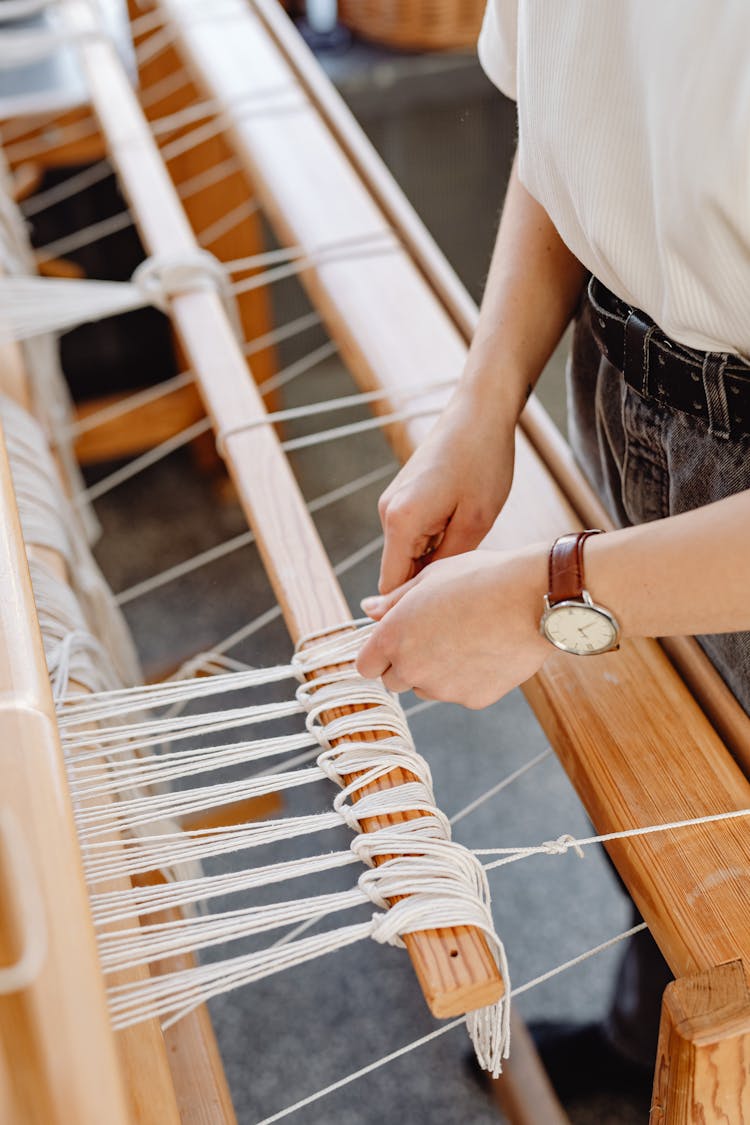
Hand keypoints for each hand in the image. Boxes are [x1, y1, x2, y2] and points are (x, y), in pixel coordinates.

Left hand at [357, 546, 550, 708]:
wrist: (533, 598)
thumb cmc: (480, 579)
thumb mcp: (430, 578)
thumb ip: (394, 600)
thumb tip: (369, 608)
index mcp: (394, 636)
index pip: (366, 666)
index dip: (378, 654)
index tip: (395, 643)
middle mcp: (412, 668)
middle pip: (394, 682)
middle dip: (407, 664)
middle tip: (436, 636)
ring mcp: (443, 688)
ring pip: (428, 688)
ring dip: (437, 673)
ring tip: (467, 639)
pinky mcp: (473, 699)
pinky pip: (462, 693)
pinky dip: (470, 678)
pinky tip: (488, 651)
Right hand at [376, 394, 515, 593]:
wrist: (479, 412)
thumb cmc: (483, 462)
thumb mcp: (476, 522)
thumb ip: (448, 563)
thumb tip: (431, 596)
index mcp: (401, 522)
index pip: (391, 587)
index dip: (410, 612)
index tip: (438, 629)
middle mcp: (387, 513)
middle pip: (398, 572)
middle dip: (427, 586)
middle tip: (465, 591)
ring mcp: (393, 503)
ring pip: (408, 553)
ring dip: (435, 561)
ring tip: (472, 552)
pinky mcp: (403, 496)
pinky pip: (413, 534)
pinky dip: (435, 541)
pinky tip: (464, 529)